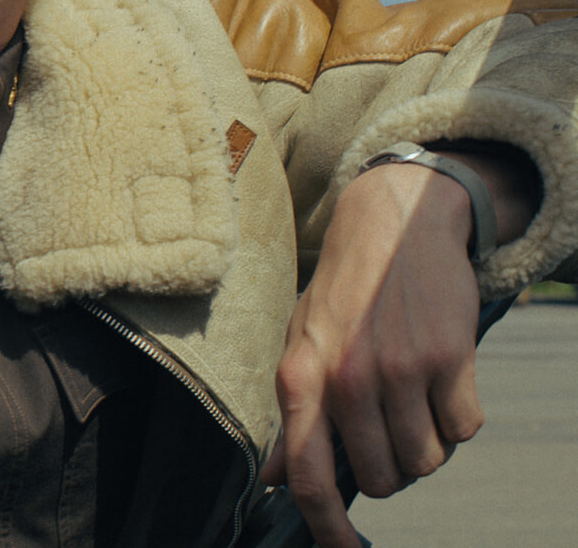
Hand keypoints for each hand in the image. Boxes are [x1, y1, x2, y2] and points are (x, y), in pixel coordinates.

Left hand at [260, 161, 482, 547]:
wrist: (393, 225)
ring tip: (413, 397)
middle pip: (384, 479)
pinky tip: (441, 379)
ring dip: (427, 442)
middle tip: (389, 426)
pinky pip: (466, 430)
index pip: (310, 476)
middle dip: (392, 467)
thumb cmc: (343, 295)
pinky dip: (459, 417)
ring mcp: (400, 370)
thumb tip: (275, 480)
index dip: (328, 528)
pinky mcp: (450, 359)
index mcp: (300, 378)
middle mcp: (346, 378)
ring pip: (427, 460)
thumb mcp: (299, 345)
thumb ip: (292, 414)